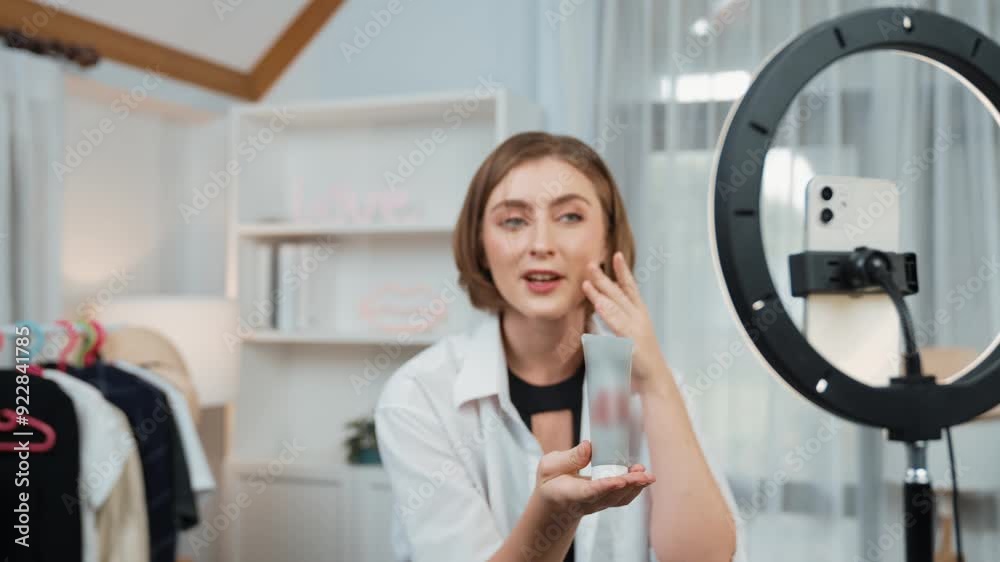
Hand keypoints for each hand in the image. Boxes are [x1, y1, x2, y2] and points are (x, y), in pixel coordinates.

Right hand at [534, 440, 654, 517]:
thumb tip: (589, 446)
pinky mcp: (606, 503)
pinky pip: (623, 498)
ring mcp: (598, 505)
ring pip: (620, 499)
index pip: (589, 492)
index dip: (604, 487)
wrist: (554, 504)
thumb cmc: (551, 481)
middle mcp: (586, 503)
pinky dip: (635, 488)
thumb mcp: (549, 466)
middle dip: (628, 485)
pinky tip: (642, 476)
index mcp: (569, 493)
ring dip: (635, 486)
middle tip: (643, 474)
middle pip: (610, 496)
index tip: (618, 481)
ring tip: (647, 474)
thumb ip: (568, 458)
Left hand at [582, 251, 671, 393]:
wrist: (653, 380)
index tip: (617, 255)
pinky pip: (617, 328)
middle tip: (590, 265)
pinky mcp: (632, 344)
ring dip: (600, 296)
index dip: (623, 272)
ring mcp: (636, 330)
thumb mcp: (624, 337)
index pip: (630, 289)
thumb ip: (612, 324)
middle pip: (619, 295)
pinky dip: (607, 318)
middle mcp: (639, 318)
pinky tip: (597, 308)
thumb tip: (593, 316)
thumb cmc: (638, 358)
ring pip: (616, 309)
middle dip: (604, 279)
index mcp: (639, 314)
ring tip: (587, 284)